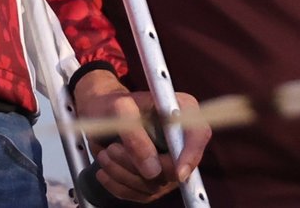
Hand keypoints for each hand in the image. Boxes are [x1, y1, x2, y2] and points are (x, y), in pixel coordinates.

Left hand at [71, 68, 209, 202]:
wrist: (101, 114)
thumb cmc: (112, 105)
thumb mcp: (119, 109)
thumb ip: (134, 134)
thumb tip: (152, 171)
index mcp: (182, 110)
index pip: (199, 135)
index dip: (192, 155)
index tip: (178, 172)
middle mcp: (181, 139)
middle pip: (175, 168)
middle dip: (139, 165)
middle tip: (112, 150)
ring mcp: (170, 163)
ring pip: (155, 185)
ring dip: (124, 174)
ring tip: (105, 154)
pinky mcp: (155, 180)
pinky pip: (141, 194)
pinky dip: (119, 185)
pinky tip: (104, 172)